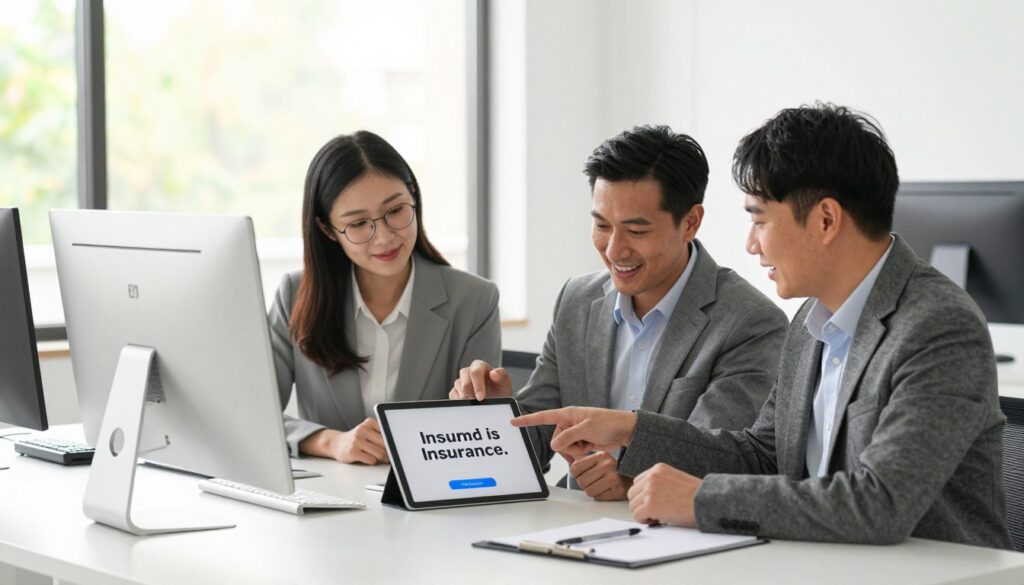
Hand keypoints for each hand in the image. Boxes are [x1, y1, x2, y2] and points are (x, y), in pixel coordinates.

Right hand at [300, 418, 388, 464]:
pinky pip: (371, 460)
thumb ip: (379, 435)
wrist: (335, 443)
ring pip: (379, 453)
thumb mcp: (367, 431)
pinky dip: (372, 461)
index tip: (395, 447)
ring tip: (378, 458)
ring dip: (381, 459)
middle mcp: (362, 430)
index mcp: (369, 423)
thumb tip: (394, 446)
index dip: (392, 442)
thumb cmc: (355, 439)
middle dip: (388, 452)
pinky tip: (367, 458)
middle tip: (387, 456)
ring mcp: (357, 440)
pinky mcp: (352, 452)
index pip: (387, 433)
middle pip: (385, 444)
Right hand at [449, 359, 512, 400]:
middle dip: (472, 394)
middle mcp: (468, 372)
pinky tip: (470, 404)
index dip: (477, 385)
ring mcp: (461, 381)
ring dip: (468, 399)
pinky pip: (454, 396)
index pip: (475, 372)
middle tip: (480, 402)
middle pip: (464, 382)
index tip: (481, 397)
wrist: (497, 399)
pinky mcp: (456, 390)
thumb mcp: (505, 383)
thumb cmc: (500, 389)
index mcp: (480, 366)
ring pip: (458, 390)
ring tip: (478, 402)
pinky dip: (461, 402)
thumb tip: (493, 373)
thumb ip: (502, 376)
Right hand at [511, 406, 636, 459]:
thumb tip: (554, 445)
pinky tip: (590, 448)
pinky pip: (572, 452)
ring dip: (576, 450)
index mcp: (567, 414)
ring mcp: (575, 433)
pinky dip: (580, 454)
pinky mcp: (581, 442)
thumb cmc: (608, 423)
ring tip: (589, 444)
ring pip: (564, 448)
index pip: (543, 417)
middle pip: (556, 440)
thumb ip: (568, 436)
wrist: (625, 430)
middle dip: (568, 445)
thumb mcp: (587, 428)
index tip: (512, 421)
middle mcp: (568, 423)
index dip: (527, 420)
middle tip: (584, 441)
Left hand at [570, 452, 631, 500]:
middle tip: (595, 481)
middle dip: (585, 484)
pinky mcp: (617, 490)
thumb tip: (566, 455)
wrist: (632, 480)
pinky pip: (598, 498)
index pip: (575, 468)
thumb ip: (584, 460)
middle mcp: (607, 465)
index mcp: (601, 456)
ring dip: (593, 491)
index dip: (577, 474)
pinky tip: (607, 490)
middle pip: (581, 481)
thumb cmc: (614, 471)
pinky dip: (600, 496)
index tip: (584, 474)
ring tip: (601, 486)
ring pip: (588, 491)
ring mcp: (613, 478)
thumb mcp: (601, 460)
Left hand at [627, 463, 700, 526]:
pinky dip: (645, 520)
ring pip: (633, 505)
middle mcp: (652, 477)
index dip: (644, 495)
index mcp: (658, 469)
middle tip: (655, 511)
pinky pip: (637, 515)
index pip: (638, 482)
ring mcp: (650, 490)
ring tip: (659, 515)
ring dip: (643, 513)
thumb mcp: (675, 480)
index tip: (653, 502)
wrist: (706, 501)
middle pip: (632, 493)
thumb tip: (648, 496)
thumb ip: (660, 483)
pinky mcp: (650, 504)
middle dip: (641, 504)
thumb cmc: (696, 495)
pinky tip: (658, 520)